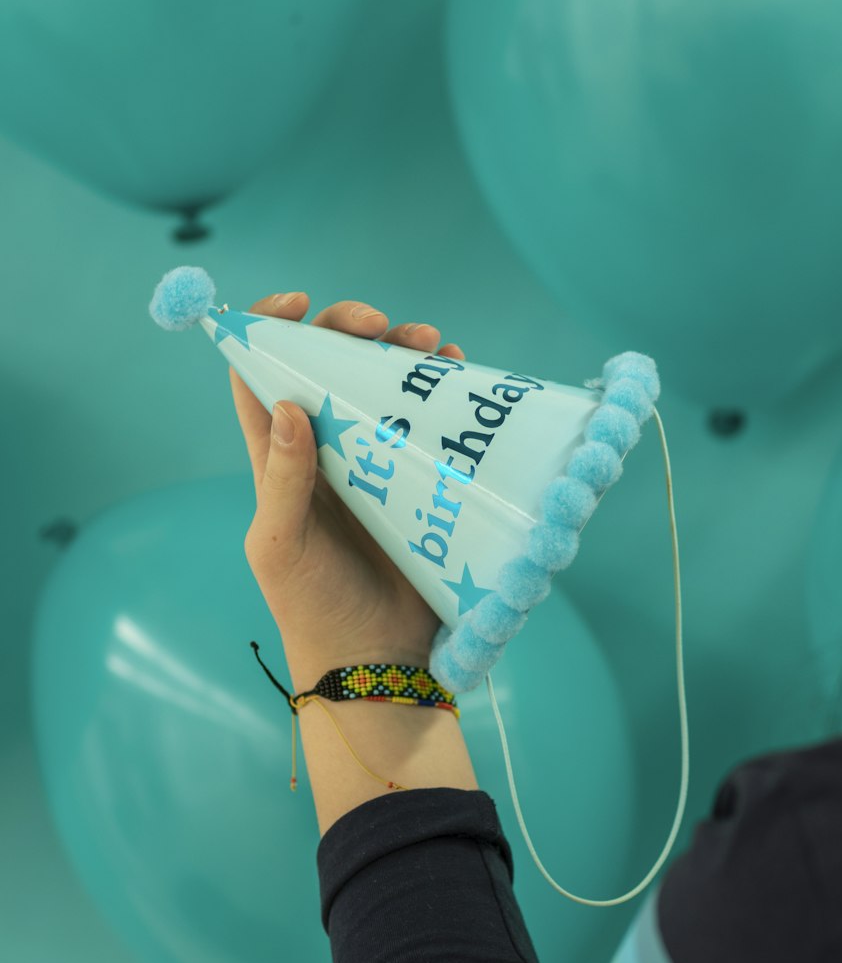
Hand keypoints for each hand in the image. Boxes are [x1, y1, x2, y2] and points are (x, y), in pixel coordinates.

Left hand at [230, 291, 466, 695]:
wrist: (376, 660)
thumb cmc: (311, 606)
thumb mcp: (281, 543)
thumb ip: (281, 478)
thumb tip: (288, 404)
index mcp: (279, 459)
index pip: (260, 376)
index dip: (271, 329)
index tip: (299, 303)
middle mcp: (327, 451)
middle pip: (330, 367)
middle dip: (352, 331)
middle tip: (382, 325)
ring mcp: (376, 462)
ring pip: (383, 387)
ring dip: (404, 353)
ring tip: (433, 343)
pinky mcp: (419, 480)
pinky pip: (430, 421)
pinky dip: (444, 391)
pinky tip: (459, 373)